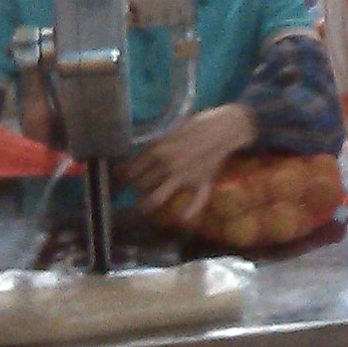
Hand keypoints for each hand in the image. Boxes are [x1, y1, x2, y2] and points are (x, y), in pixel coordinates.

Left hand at [126, 104, 259, 218]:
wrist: (222, 128)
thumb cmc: (193, 128)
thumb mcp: (166, 135)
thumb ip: (149, 150)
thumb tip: (127, 165)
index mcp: (156, 150)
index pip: (130, 171)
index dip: (125, 177)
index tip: (125, 179)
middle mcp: (166, 165)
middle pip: (140, 185)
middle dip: (136, 189)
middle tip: (138, 188)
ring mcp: (184, 176)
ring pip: (156, 198)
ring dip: (147, 205)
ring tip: (144, 207)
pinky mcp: (202, 182)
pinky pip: (195, 202)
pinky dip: (188, 213)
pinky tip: (182, 219)